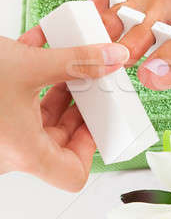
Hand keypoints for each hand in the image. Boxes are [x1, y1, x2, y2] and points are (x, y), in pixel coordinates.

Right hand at [0, 27, 128, 190]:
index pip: (72, 175)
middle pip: (58, 139)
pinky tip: (40, 44)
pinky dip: (33, 74)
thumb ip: (76, 62)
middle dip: (78, 105)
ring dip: (57, 86)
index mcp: (24, 151)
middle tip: (94, 81)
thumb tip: (111, 58)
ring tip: (71, 59)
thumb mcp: (28, 65)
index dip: (92, 148)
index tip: (99, 119)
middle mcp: (11, 148)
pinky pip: (18, 98)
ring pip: (38, 115)